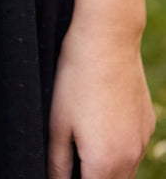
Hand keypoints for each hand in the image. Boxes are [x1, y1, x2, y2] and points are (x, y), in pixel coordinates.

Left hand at [47, 21, 154, 178]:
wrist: (108, 40)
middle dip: (91, 178)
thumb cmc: (76, 79)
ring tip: (84, 140)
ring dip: (107, 169)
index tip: (65, 171)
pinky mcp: (148, 123)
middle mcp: (130, 158)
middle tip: (72, 160)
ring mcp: (143, 141)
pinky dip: (120, 149)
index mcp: (104, 164)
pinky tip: (101, 123)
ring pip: (126, 172)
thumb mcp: (57, 124)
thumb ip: (58, 163)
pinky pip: (134, 149)